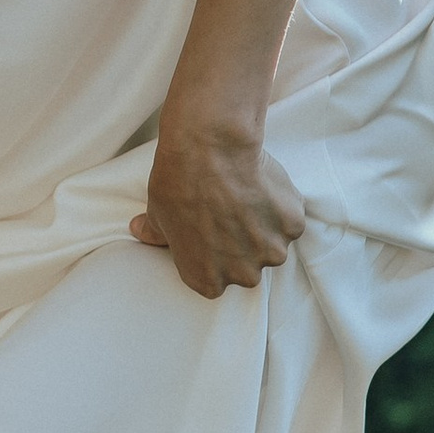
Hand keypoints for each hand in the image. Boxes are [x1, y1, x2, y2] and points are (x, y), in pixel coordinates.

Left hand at [130, 118, 304, 297]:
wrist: (210, 152)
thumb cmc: (177, 185)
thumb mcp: (157, 214)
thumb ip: (155, 234)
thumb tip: (140, 232)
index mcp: (207, 280)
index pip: (216, 279)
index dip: (215, 255)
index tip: (212, 234)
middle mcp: (243, 275)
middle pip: (248, 265)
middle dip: (242, 244)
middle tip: (229, 213)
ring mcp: (271, 251)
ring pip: (272, 242)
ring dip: (263, 225)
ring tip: (244, 197)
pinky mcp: (292, 226)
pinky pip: (289, 219)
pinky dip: (281, 205)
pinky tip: (261, 185)